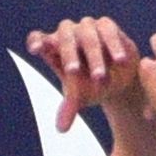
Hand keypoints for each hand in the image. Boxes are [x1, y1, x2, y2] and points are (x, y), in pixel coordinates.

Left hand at [26, 16, 141, 131]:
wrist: (118, 80)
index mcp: (54, 48)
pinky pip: (108, 29)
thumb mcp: (81, 97)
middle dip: (69, 54)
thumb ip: (69, 108)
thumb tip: (61, 129)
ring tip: (100, 76)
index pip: (39, 39)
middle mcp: (68, 34)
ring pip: (86, 33)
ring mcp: (87, 27)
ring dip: (93, 55)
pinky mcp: (106, 26)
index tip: (36, 50)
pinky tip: (119, 60)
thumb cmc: (93, 85)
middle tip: (73, 72)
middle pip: (64, 36)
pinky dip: (113, 45)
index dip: (36, 41)